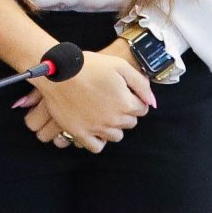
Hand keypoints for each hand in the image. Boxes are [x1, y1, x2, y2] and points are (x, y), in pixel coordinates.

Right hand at [17, 46, 154, 151]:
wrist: (59, 72)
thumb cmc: (89, 65)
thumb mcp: (119, 65)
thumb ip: (140, 84)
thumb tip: (153, 103)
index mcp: (125, 103)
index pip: (142, 109)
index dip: (135, 100)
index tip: (125, 93)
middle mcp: (114, 119)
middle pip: (130, 123)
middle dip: (125, 112)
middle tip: (112, 100)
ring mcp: (97, 128)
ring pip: (116, 136)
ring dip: (113, 126)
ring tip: (103, 113)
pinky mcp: (80, 133)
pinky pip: (97, 147)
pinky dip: (99, 140)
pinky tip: (95, 128)